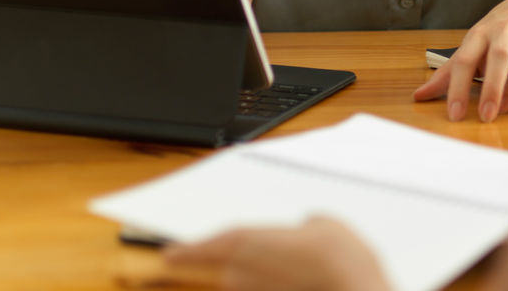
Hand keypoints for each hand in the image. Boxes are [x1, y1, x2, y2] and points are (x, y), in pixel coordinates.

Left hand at [162, 217, 389, 290]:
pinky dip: (275, 285)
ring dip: (257, 278)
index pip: (213, 245)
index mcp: (253, 243)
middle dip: (235, 264)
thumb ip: (304, 225)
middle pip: (229, 268)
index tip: (169, 254)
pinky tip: (298, 279)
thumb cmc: (339, 257)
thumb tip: (306, 228)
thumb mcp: (324, 223)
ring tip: (289, 268)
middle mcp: (250, 273)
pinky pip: (268, 289)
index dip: (189, 250)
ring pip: (248, 284)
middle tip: (248, 258)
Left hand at [412, 0, 507, 122]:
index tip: (455, 113)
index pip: (465, 59)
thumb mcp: (473, 44)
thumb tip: (419, 96)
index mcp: (481, 33)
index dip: (457, 86)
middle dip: (492, 88)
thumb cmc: (500, 29)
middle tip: (486, 116)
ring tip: (506, 108)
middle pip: (500, 57)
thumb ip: (448, 72)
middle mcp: (507, 30)